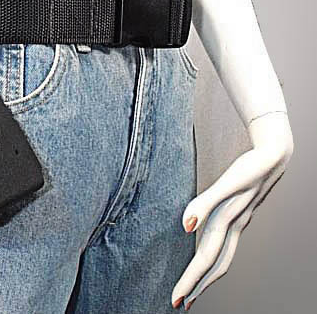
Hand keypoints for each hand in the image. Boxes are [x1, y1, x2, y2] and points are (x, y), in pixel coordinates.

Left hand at [171, 112, 293, 309]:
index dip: (191, 280)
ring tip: (193, 287)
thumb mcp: (227, 183)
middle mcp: (236, 226)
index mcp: (230, 223)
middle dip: (197, 285)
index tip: (176, 300)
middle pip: (215, 263)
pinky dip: (215, 255)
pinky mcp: (241, 212)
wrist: (274, 153)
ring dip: (206, 273)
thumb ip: (204, 203)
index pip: (206, 259)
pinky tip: (209, 252)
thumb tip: (186, 226)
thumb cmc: (251, 166)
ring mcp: (240, 220)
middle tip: (180, 304)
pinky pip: (226, 242)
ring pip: (222, 255)